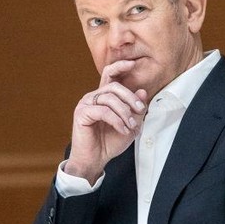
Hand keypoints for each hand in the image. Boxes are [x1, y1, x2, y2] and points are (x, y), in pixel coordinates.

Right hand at [65, 60, 147, 183]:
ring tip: (131, 126)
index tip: (133, 63)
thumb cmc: (110, 142)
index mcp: (103, 97)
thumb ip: (136, 110)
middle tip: (140, 110)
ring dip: (124, 112)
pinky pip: (103, 111)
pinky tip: (122, 129)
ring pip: (109, 98)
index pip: (109, 75)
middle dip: (130, 97)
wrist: (95, 160)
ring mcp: (86, 104)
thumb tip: (142, 92)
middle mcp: (93, 97)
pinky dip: (116, 120)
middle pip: (114, 86)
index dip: (120, 66)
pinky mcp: (81, 113)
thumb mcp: (130, 125)